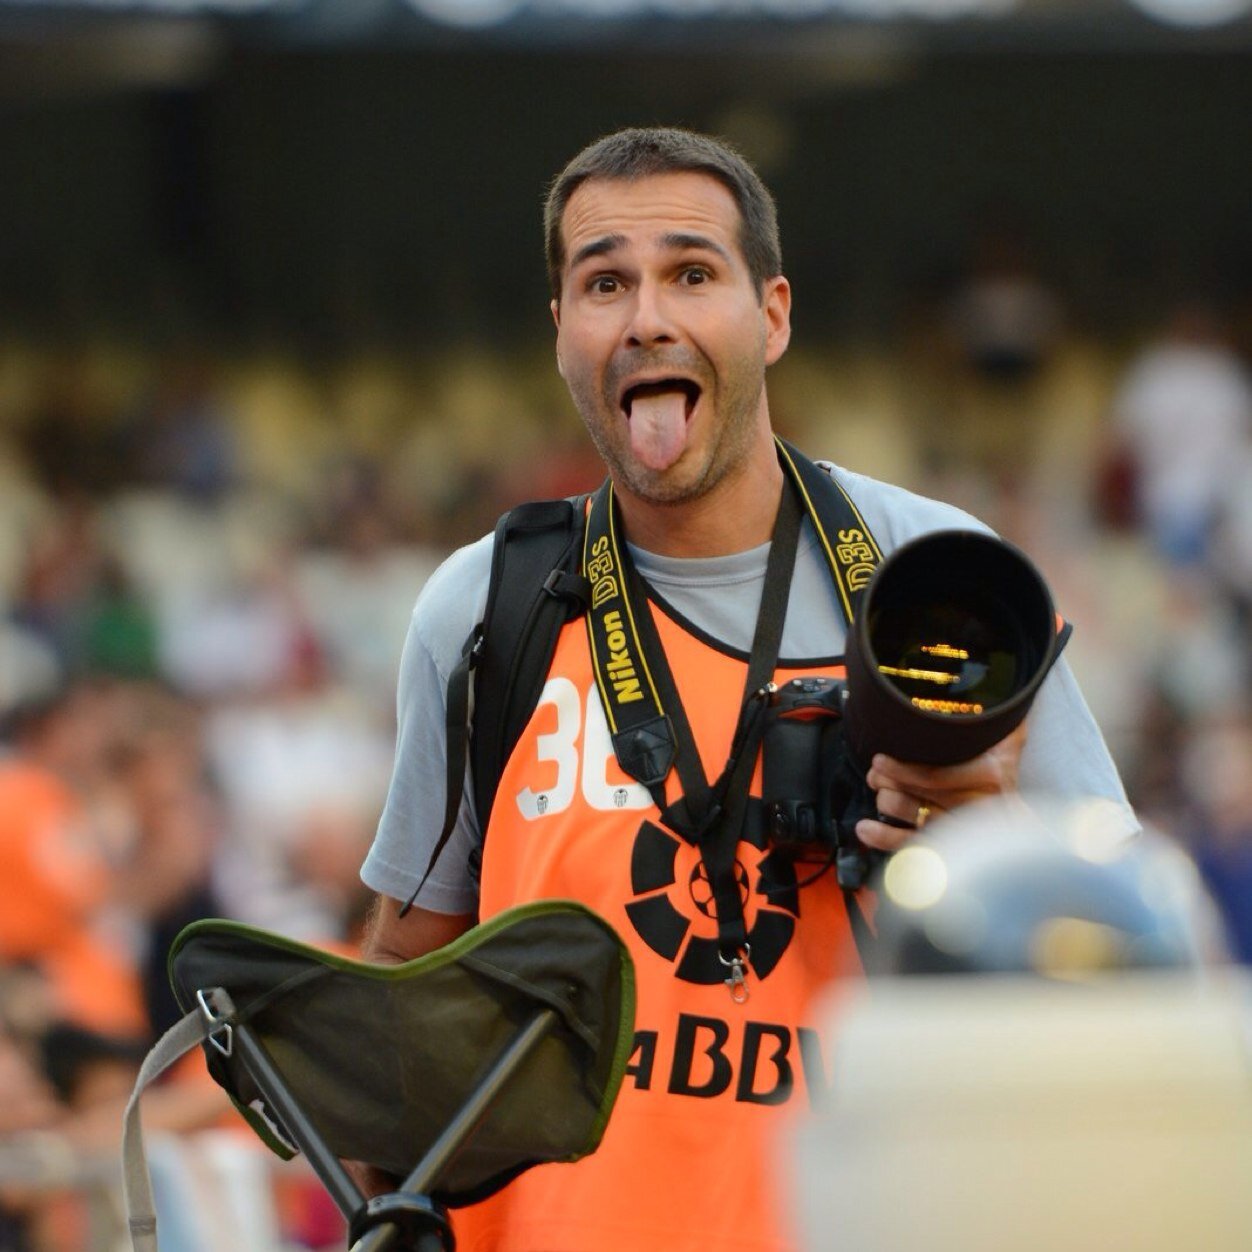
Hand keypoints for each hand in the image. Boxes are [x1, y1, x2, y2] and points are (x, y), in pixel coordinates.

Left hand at [855, 720, 1028, 852]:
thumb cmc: (1002, 757)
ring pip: (914, 818)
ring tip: (878, 787)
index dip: (902, 769)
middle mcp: (978, 805)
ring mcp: (962, 827)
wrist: (1018, 812)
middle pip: (920, 795)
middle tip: (876, 771)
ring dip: (886, 802)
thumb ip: (991, 714)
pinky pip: (914, 845)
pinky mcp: (949, 844)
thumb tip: (981, 678)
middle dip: (889, 780)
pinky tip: (865, 829)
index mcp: (992, 775)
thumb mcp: (1006, 730)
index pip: (935, 777)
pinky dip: (885, 839)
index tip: (879, 759)